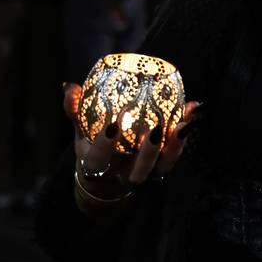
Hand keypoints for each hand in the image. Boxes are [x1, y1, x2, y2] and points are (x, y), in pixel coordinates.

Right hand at [63, 83, 199, 201]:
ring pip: (162, 168)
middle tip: (155, 129)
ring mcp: (146, 173)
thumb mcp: (81, 129)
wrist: (108, 171)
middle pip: (137, 173)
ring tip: (183, 124)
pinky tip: (192, 110)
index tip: (112, 126)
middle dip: (147, 154)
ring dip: (175, 147)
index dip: (105, 146)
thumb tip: (70, 88)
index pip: (98, 161)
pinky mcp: (163, 166)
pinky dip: (184, 135)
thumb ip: (75, 110)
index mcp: (99, 165)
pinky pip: (176, 154)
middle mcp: (124, 173)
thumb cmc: (93, 144)